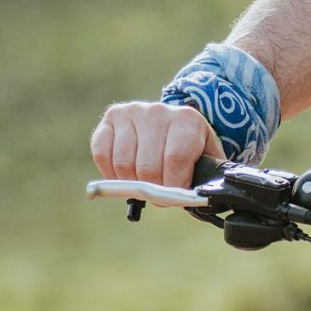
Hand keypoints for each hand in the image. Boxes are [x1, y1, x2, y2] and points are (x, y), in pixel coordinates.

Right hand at [90, 100, 225, 187]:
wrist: (174, 124)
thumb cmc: (192, 148)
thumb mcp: (207, 159)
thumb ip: (205, 177)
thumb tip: (197, 198)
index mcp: (187, 120)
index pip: (175, 160)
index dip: (173, 186)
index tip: (175, 195)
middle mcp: (158, 112)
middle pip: (147, 167)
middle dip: (153, 189)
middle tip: (159, 192)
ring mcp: (132, 112)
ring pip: (124, 165)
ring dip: (133, 183)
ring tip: (145, 182)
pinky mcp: (111, 118)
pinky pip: (102, 154)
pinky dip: (111, 174)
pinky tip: (126, 175)